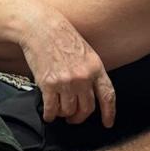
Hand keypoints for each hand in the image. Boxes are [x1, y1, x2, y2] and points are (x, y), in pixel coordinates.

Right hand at [16, 0, 115, 127]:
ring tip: (58, 110)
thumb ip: (90, 71)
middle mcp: (83, 77)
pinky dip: (50, 114)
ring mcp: (66, 82)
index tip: (107, 123)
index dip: (109, 113)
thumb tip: (88, 92)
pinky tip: (48, 113)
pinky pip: (52, 109)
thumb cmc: (60, 35)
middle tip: (74, 118)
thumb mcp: (85, 51)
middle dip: (79, 117)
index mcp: (95, 67)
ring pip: (68, 111)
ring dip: (63, 114)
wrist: (40, 27)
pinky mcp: (49, 84)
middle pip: (87, 108)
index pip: (107, 95)